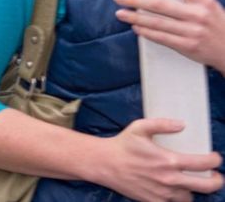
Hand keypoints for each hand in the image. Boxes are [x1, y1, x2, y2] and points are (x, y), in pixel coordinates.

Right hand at [91, 118, 222, 201]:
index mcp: (168, 161)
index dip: (215, 160)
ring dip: (192, 190)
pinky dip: (177, 198)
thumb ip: (162, 124)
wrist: (104, 164)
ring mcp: (162, 193)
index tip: (215, 158)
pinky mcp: (153, 201)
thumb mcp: (140, 128)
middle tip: (215, 176)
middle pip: (206, 186)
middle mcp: (169, 180)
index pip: (203, 164)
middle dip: (216, 181)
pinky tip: (173, 189)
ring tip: (189, 182)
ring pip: (190, 197)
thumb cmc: (122, 145)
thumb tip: (182, 124)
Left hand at [114, 0, 224, 71]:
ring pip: (157, 23)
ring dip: (135, 17)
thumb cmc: (216, 23)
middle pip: (160, 4)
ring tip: (120, 13)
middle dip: (136, 0)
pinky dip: (146, 32)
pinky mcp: (188, 46)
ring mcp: (193, 31)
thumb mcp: (207, 6)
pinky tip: (136, 27)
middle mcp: (197, 14)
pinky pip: (162, 38)